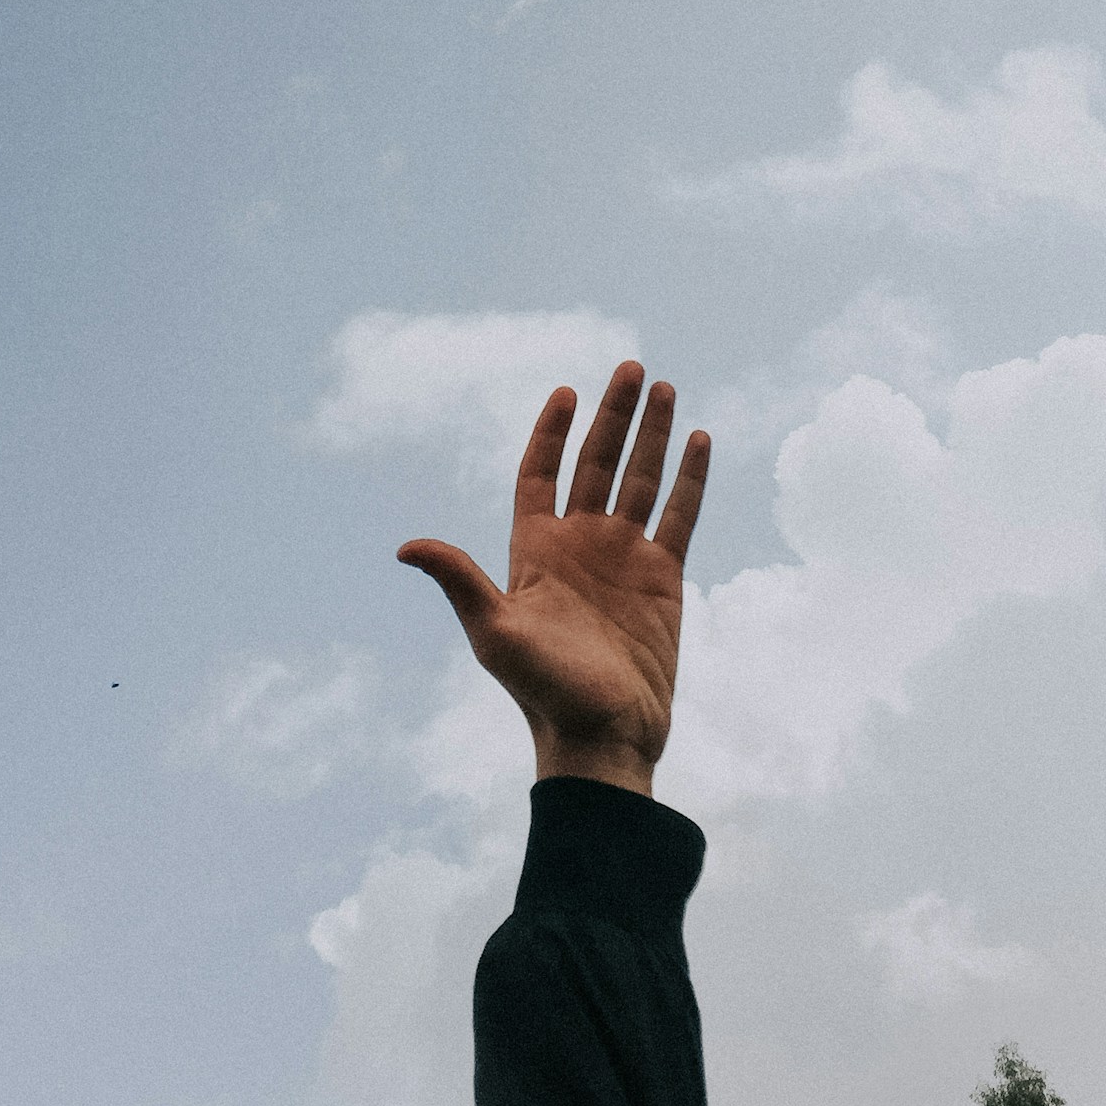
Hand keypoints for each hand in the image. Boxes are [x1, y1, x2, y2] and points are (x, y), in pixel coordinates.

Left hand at [398, 360, 708, 795]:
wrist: (602, 739)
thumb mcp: (494, 632)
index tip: (566, 390)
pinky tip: (700, 439)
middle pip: (597, 462)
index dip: (551, 431)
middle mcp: (579, 544)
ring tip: (667, 387)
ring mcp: (623, 558)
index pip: (540, 472)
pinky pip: (680, 516)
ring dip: (654, 435)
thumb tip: (405, 547)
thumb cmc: (542, 691)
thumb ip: (459, 580)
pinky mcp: (663, 579)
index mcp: (535, 549)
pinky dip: (690, 478)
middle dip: (614, 414)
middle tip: (632, 366)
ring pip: (641, 480)